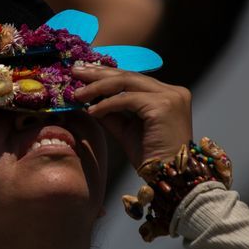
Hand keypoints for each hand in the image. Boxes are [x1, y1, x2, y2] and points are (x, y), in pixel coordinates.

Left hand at [72, 65, 192, 168]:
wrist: (168, 177)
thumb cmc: (151, 157)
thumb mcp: (127, 129)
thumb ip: (112, 112)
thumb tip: (89, 99)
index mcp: (168, 94)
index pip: (133, 78)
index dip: (107, 75)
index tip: (84, 74)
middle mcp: (172, 91)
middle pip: (129, 75)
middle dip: (99, 73)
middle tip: (75, 71)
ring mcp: (170, 96)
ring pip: (127, 82)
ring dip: (98, 87)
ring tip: (78, 94)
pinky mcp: (164, 105)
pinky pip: (127, 99)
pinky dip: (107, 104)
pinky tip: (92, 111)